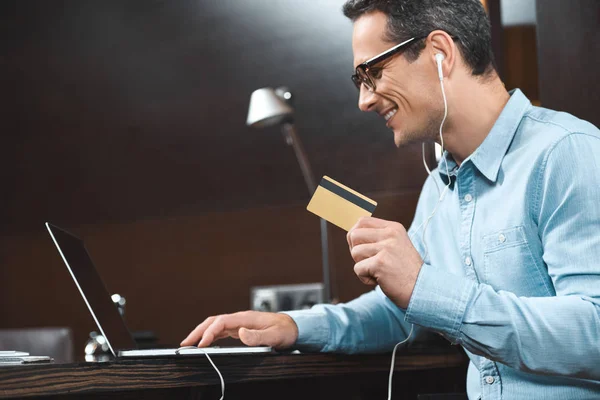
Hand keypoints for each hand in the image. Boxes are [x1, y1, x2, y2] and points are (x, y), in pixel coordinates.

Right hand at [180, 310, 298, 348]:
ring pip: (215, 325)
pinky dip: (210, 336)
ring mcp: (240, 323)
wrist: (293, 327)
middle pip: (213, 321)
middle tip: (185, 344)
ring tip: (189, 344)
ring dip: (201, 333)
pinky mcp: (241, 329)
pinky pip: (221, 330)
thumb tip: (240, 333)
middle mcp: (240, 319)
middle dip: (198, 331)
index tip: (201, 344)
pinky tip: (205, 343)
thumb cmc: (285, 330)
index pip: (221, 322)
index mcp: (246, 318)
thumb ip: (258, 336)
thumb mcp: (275, 335)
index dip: (209, 332)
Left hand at [347, 217, 422, 308]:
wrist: (421, 289)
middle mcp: (390, 234)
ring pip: (355, 252)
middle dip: (355, 251)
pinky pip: (358, 268)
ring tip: (377, 272)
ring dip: (361, 266)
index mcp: (393, 228)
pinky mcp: (380, 263)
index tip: (362, 249)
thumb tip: (351, 235)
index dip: (355, 236)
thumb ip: (378, 238)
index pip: (362, 221)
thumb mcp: (395, 246)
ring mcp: (386, 248)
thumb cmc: (405, 270)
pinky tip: (379, 280)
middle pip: (354, 235)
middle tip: (367, 262)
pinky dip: (364, 278)